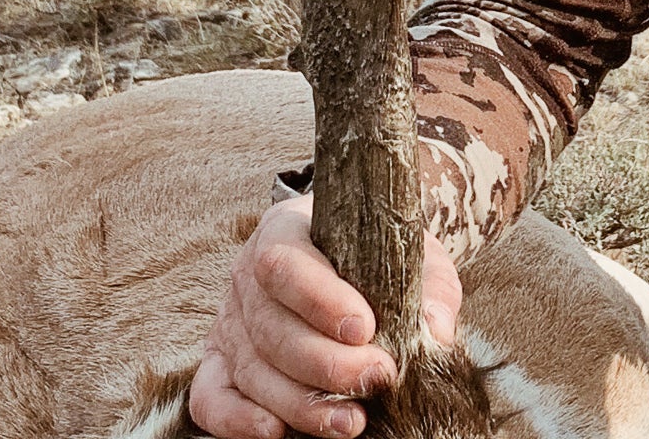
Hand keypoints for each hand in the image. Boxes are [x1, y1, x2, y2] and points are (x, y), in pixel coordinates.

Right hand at [188, 194, 462, 438]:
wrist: (352, 252)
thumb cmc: (379, 255)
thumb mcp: (411, 254)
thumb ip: (428, 287)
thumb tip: (436, 331)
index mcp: (286, 229)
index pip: (286, 263)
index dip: (321, 300)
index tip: (366, 328)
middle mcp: (246, 275)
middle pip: (271, 326)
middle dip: (325, 363)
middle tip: (377, 378)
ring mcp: (229, 321)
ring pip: (251, 369)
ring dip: (300, 403)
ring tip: (352, 423)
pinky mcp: (220, 363)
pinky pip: (212, 397)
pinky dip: (237, 420)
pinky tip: (277, 432)